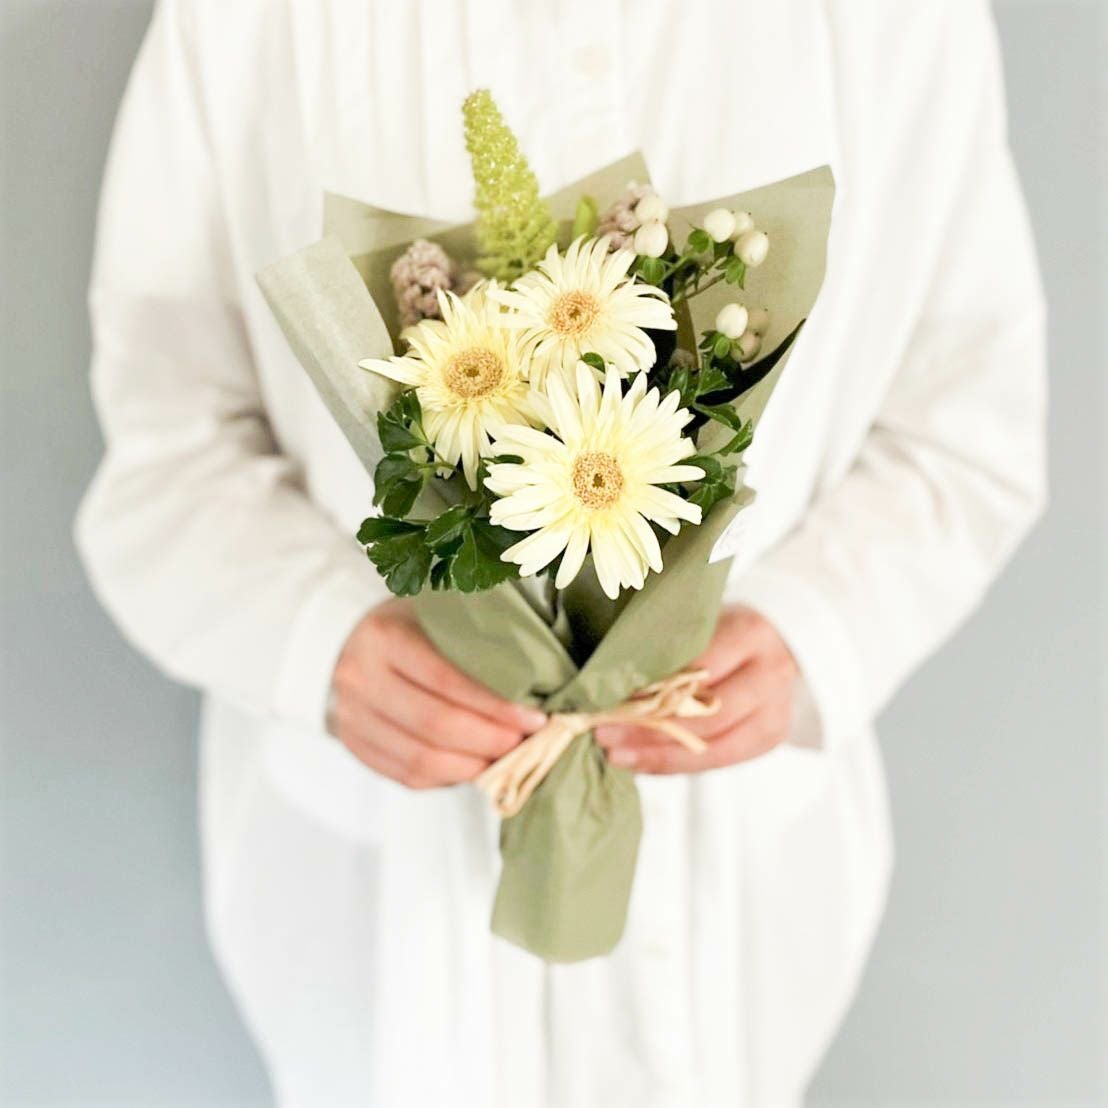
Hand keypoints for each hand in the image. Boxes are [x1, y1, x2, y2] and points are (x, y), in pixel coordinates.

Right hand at [330, 599, 546, 788]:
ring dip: (473, 766)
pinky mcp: (355, 746)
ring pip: (421, 760)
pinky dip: (450, 778)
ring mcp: (351, 716)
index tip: (535, 717)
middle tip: (526, 742)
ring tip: (507, 758)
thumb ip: (480, 639)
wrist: (357, 639)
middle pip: (435, 724)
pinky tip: (477, 767)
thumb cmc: (415, 624)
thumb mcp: (442, 614)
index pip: (447, 679)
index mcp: (385, 636)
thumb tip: (542, 680)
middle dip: (490, 740)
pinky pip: (408, 776)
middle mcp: (359, 677)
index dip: (495, 704)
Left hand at [596, 606, 797, 774]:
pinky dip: (676, 763)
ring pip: (712, 747)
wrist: (781, 636)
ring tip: (616, 754)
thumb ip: (668, 646)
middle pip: (706, 716)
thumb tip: (610, 677)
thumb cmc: (726, 625)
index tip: (610, 697)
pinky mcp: (770, 737)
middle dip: (650, 729)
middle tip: (605, 733)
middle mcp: (769, 674)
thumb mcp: (701, 621)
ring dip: (658, 756)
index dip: (653, 688)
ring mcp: (774, 711)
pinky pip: (717, 760)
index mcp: (750, 634)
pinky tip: (642, 762)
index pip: (697, 670)